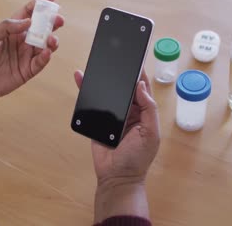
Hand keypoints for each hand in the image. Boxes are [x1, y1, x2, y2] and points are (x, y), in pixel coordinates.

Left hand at [0, 0, 64, 102]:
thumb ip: (6, 26)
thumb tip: (28, 21)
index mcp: (11, 29)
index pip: (28, 13)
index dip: (40, 4)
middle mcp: (21, 41)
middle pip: (41, 28)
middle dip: (52, 22)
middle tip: (59, 19)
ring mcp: (25, 56)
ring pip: (45, 45)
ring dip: (52, 40)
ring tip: (52, 39)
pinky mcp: (27, 71)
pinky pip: (40, 62)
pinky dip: (45, 57)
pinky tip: (46, 52)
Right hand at [74, 70, 160, 221]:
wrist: (116, 177)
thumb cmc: (137, 158)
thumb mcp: (150, 133)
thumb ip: (149, 109)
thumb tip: (141, 86)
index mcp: (143, 111)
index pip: (141, 88)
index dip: (139, 72)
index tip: (135, 57)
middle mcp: (128, 110)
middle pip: (123, 86)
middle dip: (119, 72)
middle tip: (114, 55)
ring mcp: (112, 114)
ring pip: (107, 91)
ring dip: (102, 78)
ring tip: (97, 62)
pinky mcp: (97, 119)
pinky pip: (92, 102)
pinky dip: (85, 89)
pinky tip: (80, 78)